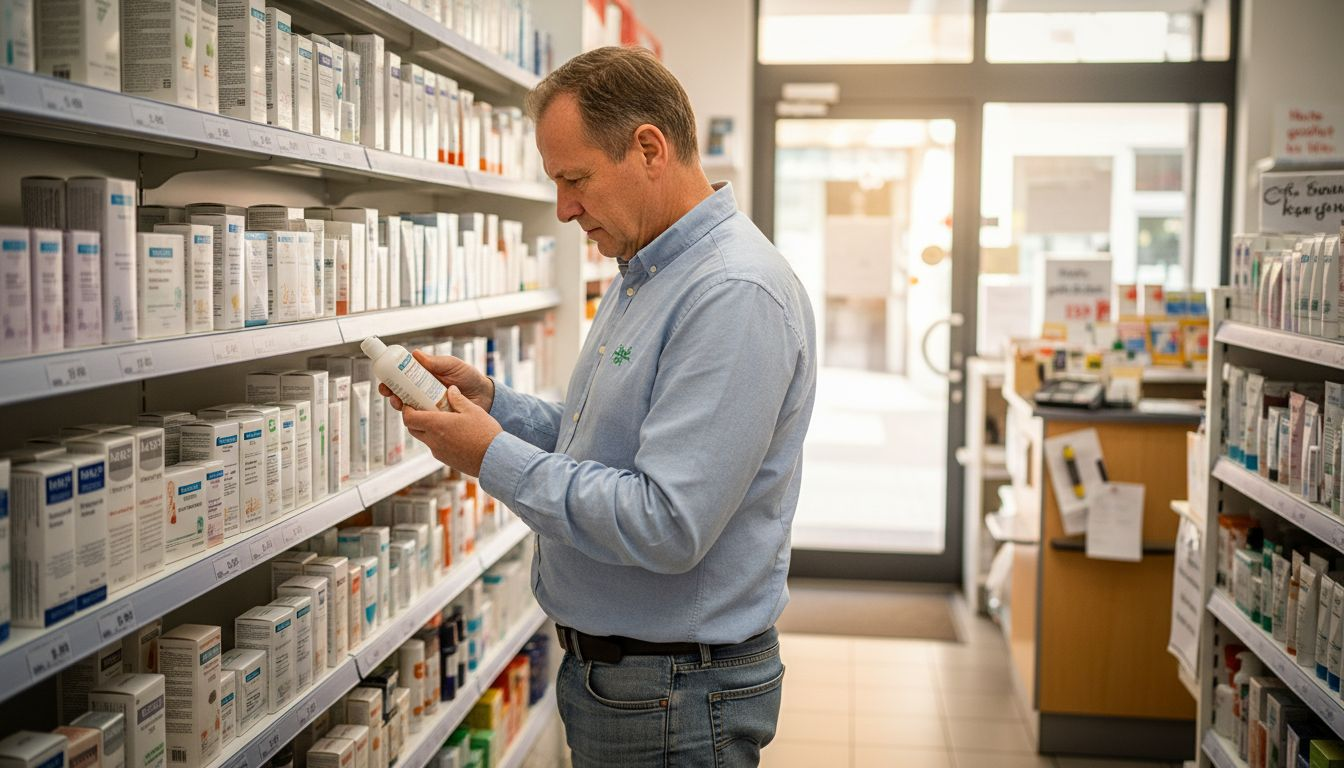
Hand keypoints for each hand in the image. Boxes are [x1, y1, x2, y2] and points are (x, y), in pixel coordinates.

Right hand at [379, 351, 494, 412]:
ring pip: (407, 407)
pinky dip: (414, 419)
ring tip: (401, 403)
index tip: (385, 379)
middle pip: (399, 393)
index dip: (390, 378)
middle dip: (391, 393)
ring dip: (400, 405)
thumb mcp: (453, 365)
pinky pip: (420, 420)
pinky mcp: (434, 419)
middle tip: (390, 393)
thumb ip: (437, 362)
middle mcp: (422, 392)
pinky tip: (414, 416)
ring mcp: (428, 406)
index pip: (401, 377)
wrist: (485, 396)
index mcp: (424, 377)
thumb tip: (416, 354)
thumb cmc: (469, 377)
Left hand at [401, 386, 502, 476]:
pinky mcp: (446, 460)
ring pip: (424, 438)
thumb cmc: (485, 433)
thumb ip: (458, 399)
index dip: (406, 410)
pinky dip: (437, 439)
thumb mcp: (473, 410)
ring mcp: (439, 452)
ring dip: (426, 429)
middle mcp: (433, 440)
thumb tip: (450, 389)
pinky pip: (435, 447)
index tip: (411, 403)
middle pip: (413, 429)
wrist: (495, 459)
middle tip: (423, 409)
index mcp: (437, 425)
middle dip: (414, 419)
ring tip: (440, 420)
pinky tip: (452, 433)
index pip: (409, 418)